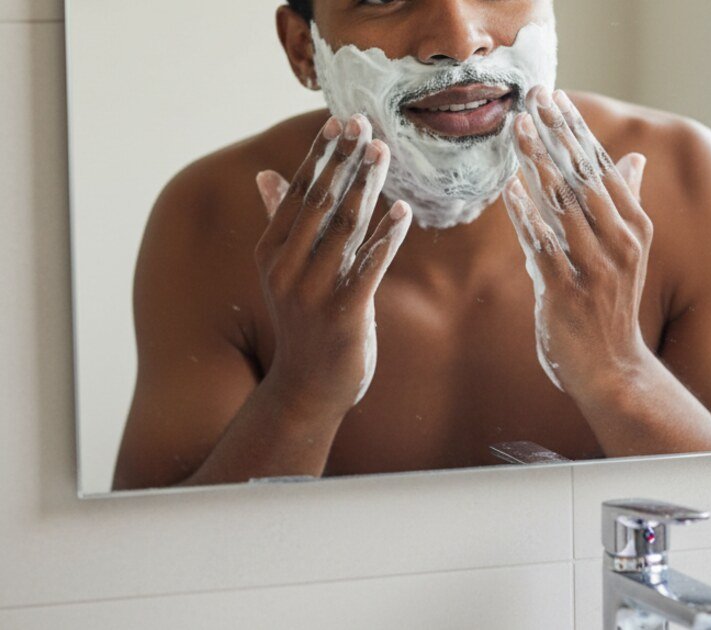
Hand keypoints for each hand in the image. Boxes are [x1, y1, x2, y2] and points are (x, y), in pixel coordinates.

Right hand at [254, 115, 411, 416]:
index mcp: (272, 253)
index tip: (340, 122)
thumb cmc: (303, 324)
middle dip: (344, 161)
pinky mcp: (345, 313)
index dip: (320, 156)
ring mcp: (314, 292)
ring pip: (345, 228)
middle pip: (320, 203)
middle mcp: (288, 268)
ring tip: (385, 152)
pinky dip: (386, 238)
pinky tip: (403, 213)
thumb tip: (266, 175)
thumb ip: (279, 221)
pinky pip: (369, 267)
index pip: (298, 193)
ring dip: (366, 187)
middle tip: (365, 123)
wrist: (307, 388)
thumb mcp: (283, 271)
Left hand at [503, 87, 650, 395]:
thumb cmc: (614, 308)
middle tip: (534, 99)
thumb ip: (627, 204)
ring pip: (564, 206)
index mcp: (635, 229)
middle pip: (585, 178)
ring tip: (519, 129)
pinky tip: (509, 188)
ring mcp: (596, 268)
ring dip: (540, 164)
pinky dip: (526, 215)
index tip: (555, 98)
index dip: (577, 132)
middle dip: (558, 135)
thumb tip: (635, 158)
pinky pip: (543, 246)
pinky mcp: (567, 293)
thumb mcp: (629, 253)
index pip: (603, 168)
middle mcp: (620, 244)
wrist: (615, 371)